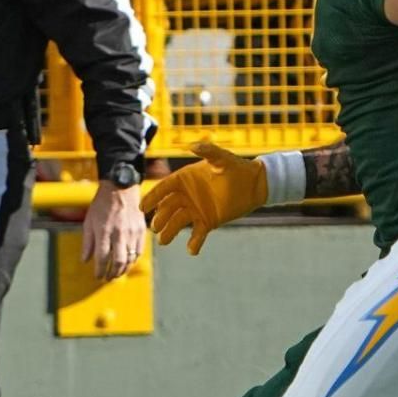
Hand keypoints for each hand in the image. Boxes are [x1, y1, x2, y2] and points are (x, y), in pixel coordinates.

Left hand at [83, 180, 144, 281]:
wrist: (120, 188)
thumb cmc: (102, 205)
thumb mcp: (89, 222)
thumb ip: (87, 243)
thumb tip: (85, 260)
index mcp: (104, 232)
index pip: (102, 258)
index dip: (99, 271)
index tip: (97, 276)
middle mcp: (119, 234)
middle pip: (118, 262)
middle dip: (112, 274)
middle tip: (108, 278)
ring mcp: (132, 232)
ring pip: (130, 259)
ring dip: (123, 269)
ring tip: (117, 273)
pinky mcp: (141, 230)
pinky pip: (139, 251)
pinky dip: (133, 260)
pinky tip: (127, 262)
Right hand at [140, 141, 266, 255]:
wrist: (255, 184)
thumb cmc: (237, 167)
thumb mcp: (222, 158)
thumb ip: (208, 151)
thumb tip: (192, 145)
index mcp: (185, 179)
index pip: (164, 188)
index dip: (152, 197)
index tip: (143, 208)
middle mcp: (187, 195)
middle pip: (168, 208)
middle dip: (160, 218)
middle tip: (156, 227)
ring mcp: (196, 209)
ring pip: (178, 222)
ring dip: (170, 231)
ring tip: (164, 241)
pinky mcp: (207, 221)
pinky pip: (197, 234)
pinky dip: (194, 242)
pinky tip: (192, 250)